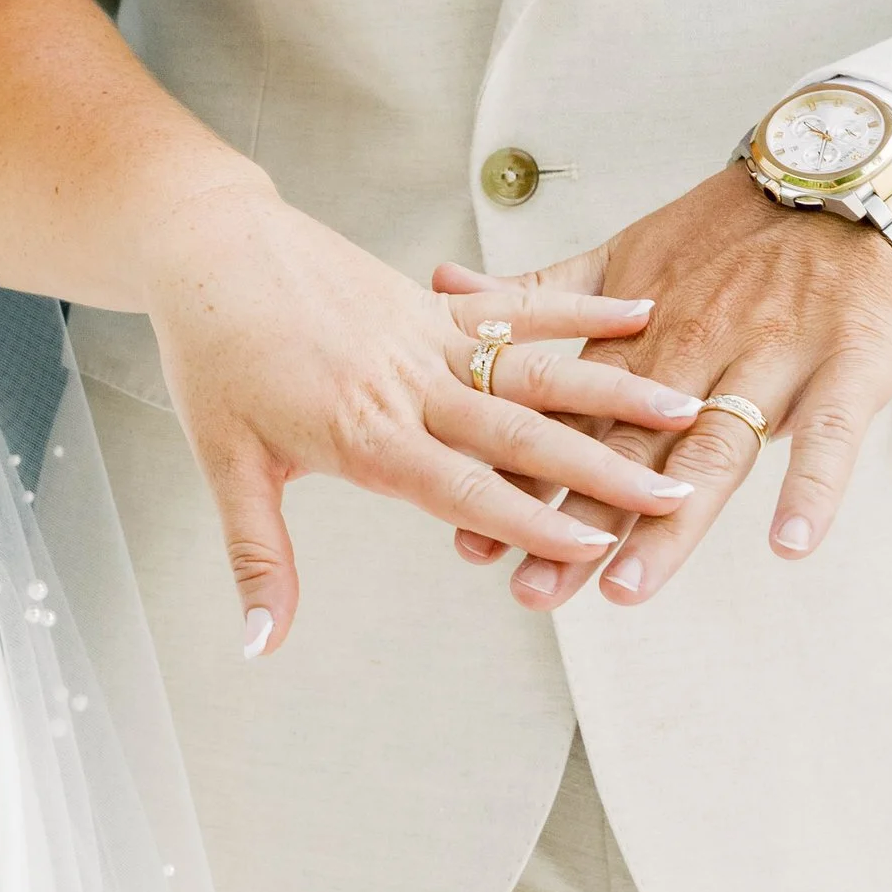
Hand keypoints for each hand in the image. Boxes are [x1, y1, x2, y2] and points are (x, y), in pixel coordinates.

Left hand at [140, 173, 704, 650]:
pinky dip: (580, 309)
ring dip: (612, 389)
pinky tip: (640, 312)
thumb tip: (260, 645)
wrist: (207, 246)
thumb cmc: (212, 355)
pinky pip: (517, 306)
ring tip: (684, 405)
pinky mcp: (431, 302)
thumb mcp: (223, 462)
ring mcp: (426, 336)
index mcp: (363, 431)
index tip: (594, 545)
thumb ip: (257, 558)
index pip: (459, 487)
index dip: (528, 519)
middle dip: (601, 466)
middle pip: (518, 429)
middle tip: (672, 492)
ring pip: (534, 365)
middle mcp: (408, 383)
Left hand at [438, 161, 891, 609]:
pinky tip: (791, 543)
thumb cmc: (727, 235)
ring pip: (713, 449)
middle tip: (532, 592)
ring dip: (671, 522)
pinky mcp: (846, 362)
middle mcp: (696, 352)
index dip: (522, 482)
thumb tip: (446, 282)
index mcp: (639, 338)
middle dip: (577, 522)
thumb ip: (542, 292)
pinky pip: (831, 431)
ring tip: (628, 585)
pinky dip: (814, 485)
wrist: (836, 183)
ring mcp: (770, 360)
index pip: (571, 420)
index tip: (470, 543)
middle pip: (629, 450)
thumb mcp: (626, 258)